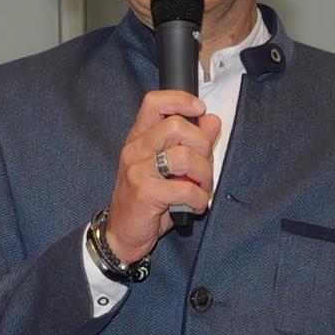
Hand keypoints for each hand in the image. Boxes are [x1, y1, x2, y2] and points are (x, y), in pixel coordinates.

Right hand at [105, 90, 222, 262]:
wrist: (122, 235)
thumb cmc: (148, 201)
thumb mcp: (170, 170)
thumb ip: (191, 144)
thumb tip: (212, 121)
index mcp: (140, 138)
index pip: (154, 102)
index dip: (180, 100)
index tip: (200, 110)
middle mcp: (135, 150)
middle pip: (176, 126)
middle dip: (202, 146)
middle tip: (204, 167)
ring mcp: (138, 170)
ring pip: (184, 156)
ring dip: (204, 175)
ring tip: (202, 189)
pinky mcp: (145, 193)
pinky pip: (185, 189)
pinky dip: (199, 199)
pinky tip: (196, 206)